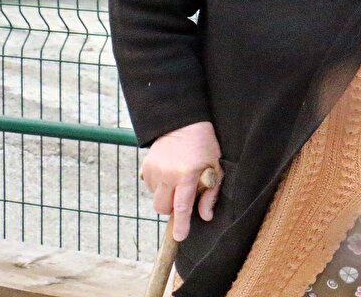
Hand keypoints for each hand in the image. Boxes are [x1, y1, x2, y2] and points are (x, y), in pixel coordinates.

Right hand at [140, 121, 221, 241]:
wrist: (184, 123)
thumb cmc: (205, 146)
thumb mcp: (215, 167)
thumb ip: (210, 193)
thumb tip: (205, 216)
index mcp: (186, 174)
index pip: (182, 206)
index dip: (181, 224)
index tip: (179, 237)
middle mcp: (167, 174)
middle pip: (162, 207)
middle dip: (172, 208)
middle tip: (183, 196)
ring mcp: (153, 170)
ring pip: (155, 198)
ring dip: (165, 195)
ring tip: (178, 180)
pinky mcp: (145, 166)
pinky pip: (150, 186)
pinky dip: (159, 186)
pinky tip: (169, 173)